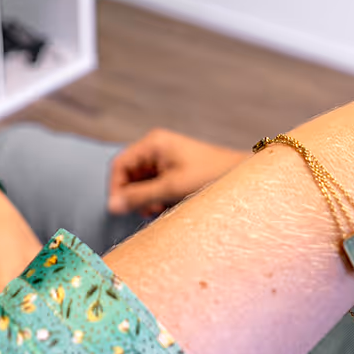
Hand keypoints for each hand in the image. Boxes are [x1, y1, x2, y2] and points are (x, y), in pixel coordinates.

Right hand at [108, 129, 250, 215]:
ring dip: (148, 199)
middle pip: (129, 175)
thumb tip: (111, 206)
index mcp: (153, 143)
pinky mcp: (174, 169)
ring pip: (142, 183)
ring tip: (163, 208)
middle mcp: (156, 147)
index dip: (116, 188)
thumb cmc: (210, 177)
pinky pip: (155, 185)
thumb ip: (139, 197)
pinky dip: (158, 197)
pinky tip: (171, 205)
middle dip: (136, 196)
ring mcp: (165, 158)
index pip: (119, 165)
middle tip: (151, 210)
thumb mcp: (171, 188)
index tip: (122, 209)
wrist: (242, 179)